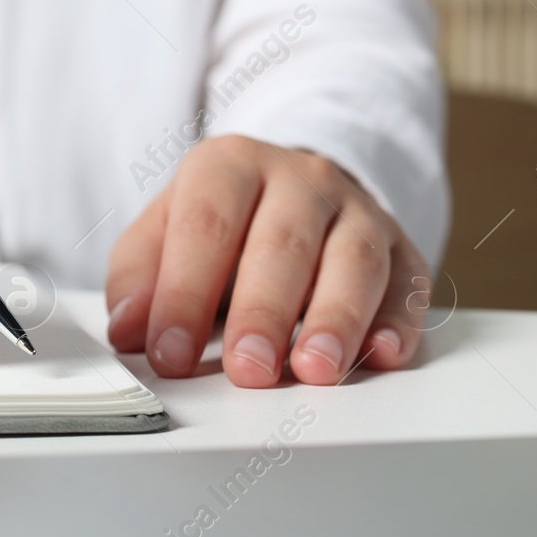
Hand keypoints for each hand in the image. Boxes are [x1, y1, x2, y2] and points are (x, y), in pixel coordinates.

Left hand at [105, 135, 428, 386]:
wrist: (292, 186)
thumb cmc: (220, 221)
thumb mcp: (163, 233)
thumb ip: (138, 277)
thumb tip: (129, 328)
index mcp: (229, 166)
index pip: (206, 227)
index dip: (185, 293)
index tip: (170, 352)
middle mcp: (300, 178)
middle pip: (283, 244)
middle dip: (263, 313)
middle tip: (247, 370)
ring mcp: (358, 209)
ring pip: (355, 261)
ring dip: (336, 320)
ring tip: (314, 369)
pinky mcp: (402, 245)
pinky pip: (408, 281)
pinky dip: (398, 321)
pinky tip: (383, 354)